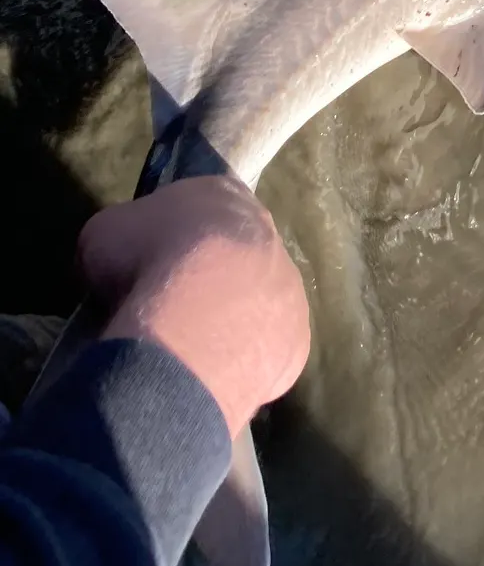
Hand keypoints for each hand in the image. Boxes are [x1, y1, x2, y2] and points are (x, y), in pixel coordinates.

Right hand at [79, 177, 309, 437]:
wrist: (195, 320)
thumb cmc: (147, 261)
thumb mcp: (106, 233)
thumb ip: (124, 236)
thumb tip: (124, 256)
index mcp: (225, 195)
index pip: (201, 207)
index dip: (172, 235)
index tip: (149, 261)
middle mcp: (269, 235)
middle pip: (234, 255)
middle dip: (205, 278)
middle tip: (168, 307)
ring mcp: (289, 287)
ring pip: (256, 301)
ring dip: (229, 318)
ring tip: (187, 344)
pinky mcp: (296, 337)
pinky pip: (266, 347)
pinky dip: (240, 357)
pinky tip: (210, 370)